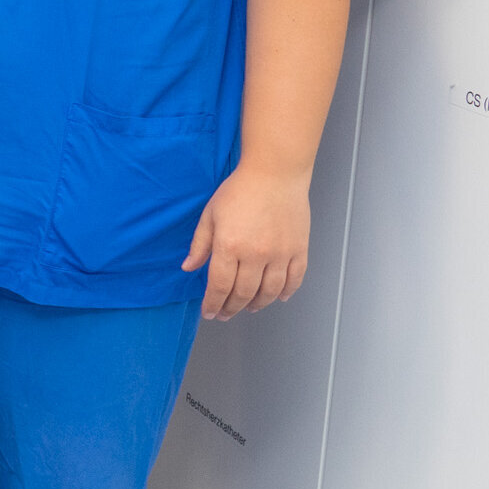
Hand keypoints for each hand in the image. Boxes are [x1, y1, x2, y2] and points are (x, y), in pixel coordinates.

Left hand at [182, 161, 312, 319]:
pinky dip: (286, 292)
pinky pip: (294, 279)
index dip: (213, 303)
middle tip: (225, 314)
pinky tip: (277, 297)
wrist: (275, 174)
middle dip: (231, 308)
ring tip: (248, 308)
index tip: (209, 312)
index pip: (219, 286)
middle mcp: (255, 254)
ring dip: (257, 304)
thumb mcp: (210, 215)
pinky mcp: (299, 250)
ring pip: (269, 292)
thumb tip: (189, 268)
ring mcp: (280, 254)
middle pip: (243, 293)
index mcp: (229, 246)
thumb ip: (200, 245)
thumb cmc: (239, 191)